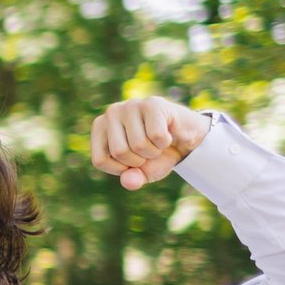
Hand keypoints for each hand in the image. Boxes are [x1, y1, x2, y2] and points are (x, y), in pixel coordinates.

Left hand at [90, 97, 208, 190]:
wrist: (184, 137)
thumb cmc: (156, 154)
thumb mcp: (142, 172)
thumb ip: (132, 180)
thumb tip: (129, 182)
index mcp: (99, 128)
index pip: (100, 161)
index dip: (120, 169)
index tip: (132, 160)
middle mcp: (111, 112)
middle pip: (119, 152)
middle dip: (139, 160)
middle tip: (147, 150)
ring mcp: (131, 105)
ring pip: (139, 144)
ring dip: (154, 151)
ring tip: (156, 141)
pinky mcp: (152, 103)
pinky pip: (156, 135)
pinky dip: (165, 142)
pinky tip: (166, 132)